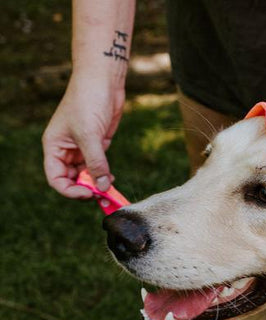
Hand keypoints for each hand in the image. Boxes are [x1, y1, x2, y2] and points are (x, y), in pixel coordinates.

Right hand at [42, 74, 124, 197]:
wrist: (103, 81)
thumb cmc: (88, 101)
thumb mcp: (90, 135)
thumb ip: (96, 163)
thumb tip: (102, 187)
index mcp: (54, 147)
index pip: (56, 178)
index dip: (70, 190)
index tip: (88, 194)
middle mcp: (66, 150)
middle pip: (72, 180)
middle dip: (85, 189)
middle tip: (102, 194)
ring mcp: (82, 149)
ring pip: (86, 176)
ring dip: (97, 184)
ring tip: (109, 186)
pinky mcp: (98, 146)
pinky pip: (99, 167)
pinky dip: (104, 175)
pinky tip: (111, 178)